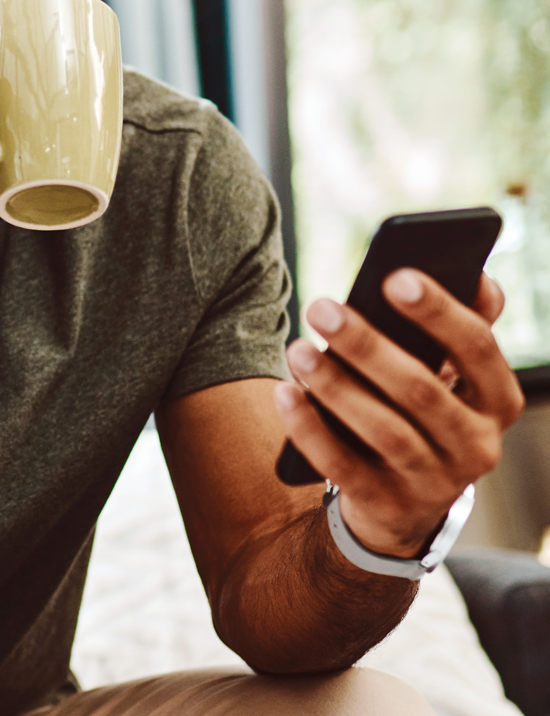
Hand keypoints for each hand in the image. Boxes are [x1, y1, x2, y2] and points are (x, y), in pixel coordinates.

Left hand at [273, 270, 520, 557]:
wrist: (403, 503)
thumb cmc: (423, 414)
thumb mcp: (451, 376)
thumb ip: (462, 328)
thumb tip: (478, 275)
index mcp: (498, 401)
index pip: (478, 348)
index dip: (439, 312)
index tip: (393, 277)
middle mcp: (477, 445)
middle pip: (421, 390)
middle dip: (368, 346)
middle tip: (320, 307)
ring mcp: (435, 482)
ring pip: (385, 431)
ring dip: (336, 386)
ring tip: (296, 348)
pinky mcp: (388, 506)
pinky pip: (343, 466)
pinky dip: (310, 429)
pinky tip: (284, 393)